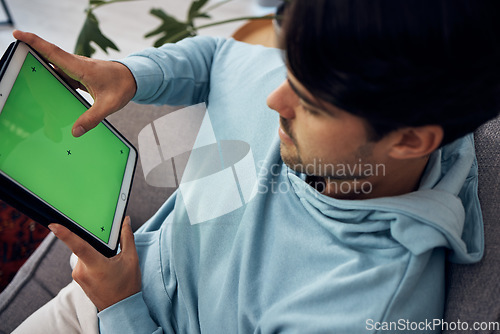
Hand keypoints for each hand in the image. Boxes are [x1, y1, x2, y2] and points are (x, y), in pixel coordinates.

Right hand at [13, 30, 136, 136]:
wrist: (134, 78)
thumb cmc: (123, 87)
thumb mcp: (109, 106)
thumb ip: (92, 119)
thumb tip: (75, 132)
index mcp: (82, 68)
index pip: (54, 53)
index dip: (35, 43)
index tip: (19, 34)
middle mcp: (77, 64)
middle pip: (49, 57)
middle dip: (31, 54)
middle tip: (16, 57)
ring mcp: (77, 68)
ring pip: (54, 66)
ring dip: (41, 68)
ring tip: (26, 75)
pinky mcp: (78, 74)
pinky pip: (61, 74)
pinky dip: (52, 78)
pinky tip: (46, 88)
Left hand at [48, 217, 140, 310]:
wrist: (120, 308)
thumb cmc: (127, 285)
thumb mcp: (131, 259)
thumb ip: (127, 237)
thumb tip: (125, 221)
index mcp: (95, 265)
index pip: (78, 246)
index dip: (65, 234)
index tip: (54, 225)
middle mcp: (82, 271)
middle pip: (83, 246)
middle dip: (95, 242)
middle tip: (108, 247)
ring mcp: (78, 276)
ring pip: (83, 254)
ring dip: (94, 252)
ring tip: (109, 261)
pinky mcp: (78, 279)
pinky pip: (83, 262)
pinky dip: (91, 259)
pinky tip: (103, 267)